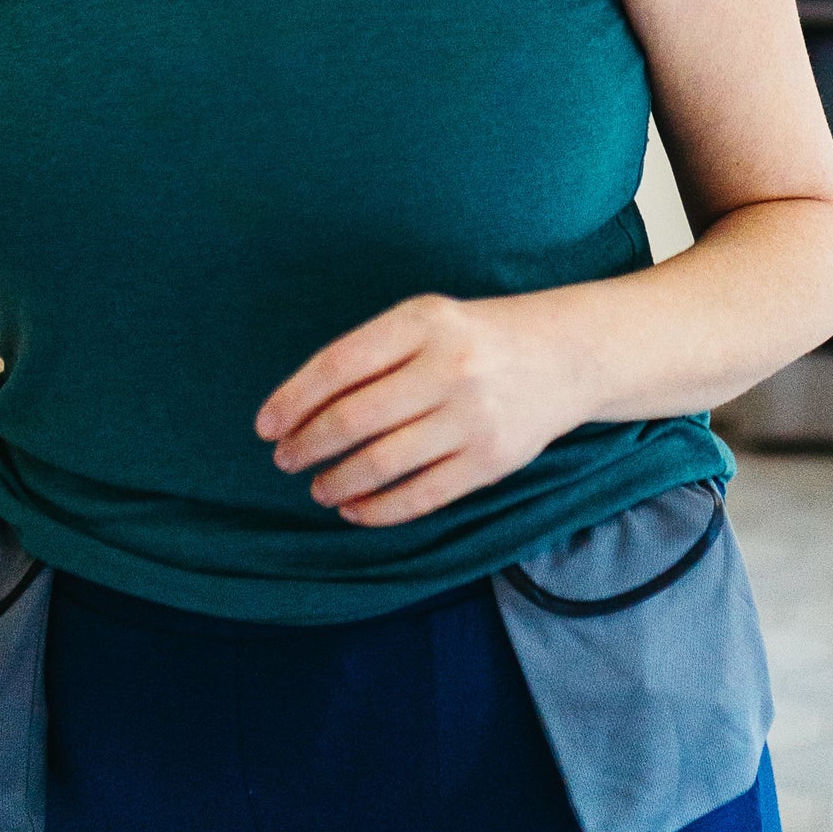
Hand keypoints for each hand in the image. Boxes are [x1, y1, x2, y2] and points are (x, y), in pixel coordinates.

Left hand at [255, 291, 596, 527]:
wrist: (567, 354)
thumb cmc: (476, 338)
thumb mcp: (426, 321)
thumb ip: (371, 354)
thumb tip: (300, 407)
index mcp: (423, 322)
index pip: (339, 364)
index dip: (293, 399)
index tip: (265, 426)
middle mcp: (448, 367)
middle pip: (353, 418)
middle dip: (306, 445)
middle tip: (283, 459)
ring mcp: (472, 417)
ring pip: (381, 463)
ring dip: (336, 481)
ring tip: (318, 487)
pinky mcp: (491, 461)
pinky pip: (421, 495)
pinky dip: (378, 510)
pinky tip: (353, 510)